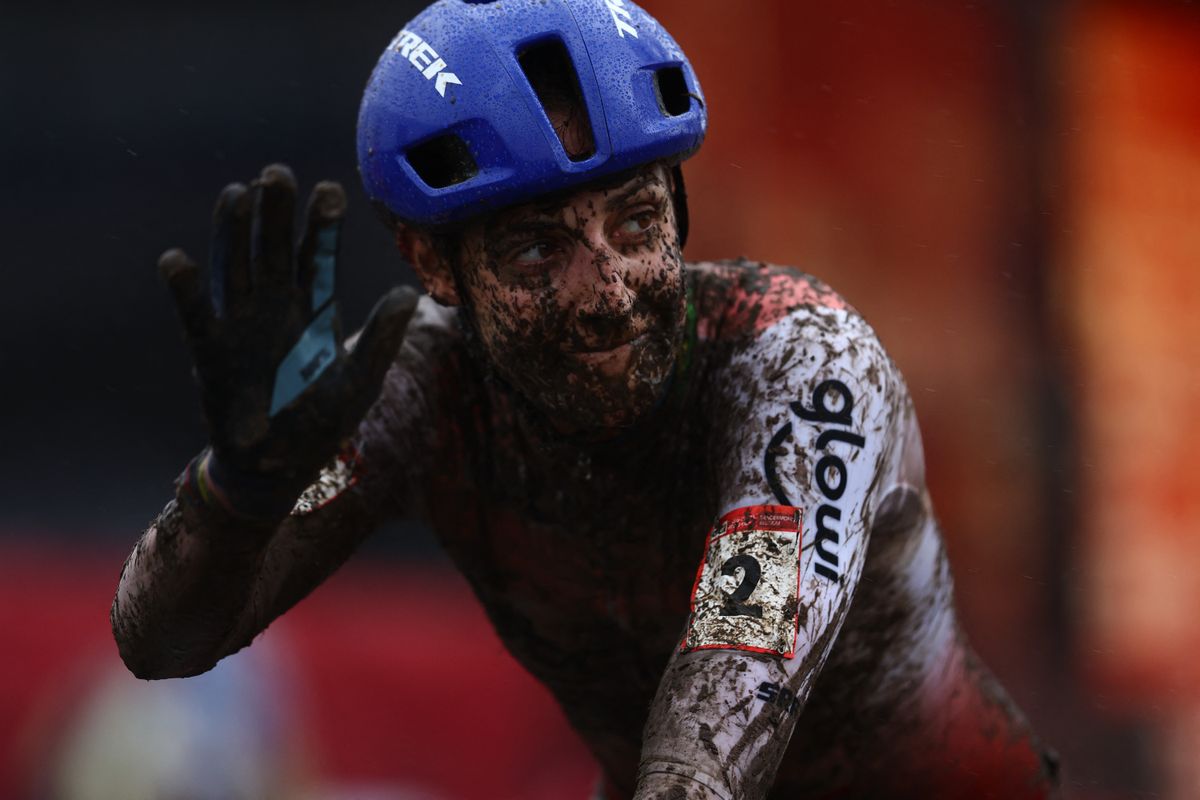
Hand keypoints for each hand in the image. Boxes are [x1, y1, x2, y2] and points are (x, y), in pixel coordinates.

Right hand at [160, 164, 415, 512]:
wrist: (278, 466)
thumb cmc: (322, 421)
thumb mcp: (360, 382)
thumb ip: (381, 339)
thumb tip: (408, 293)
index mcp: (313, 309)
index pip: (318, 257)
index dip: (322, 225)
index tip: (330, 190)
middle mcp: (274, 305)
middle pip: (273, 249)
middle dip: (276, 213)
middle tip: (278, 174)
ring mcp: (241, 324)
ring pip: (235, 266)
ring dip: (232, 231)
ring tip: (236, 193)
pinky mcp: (210, 351)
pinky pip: (196, 315)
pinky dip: (185, 290)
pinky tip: (175, 260)